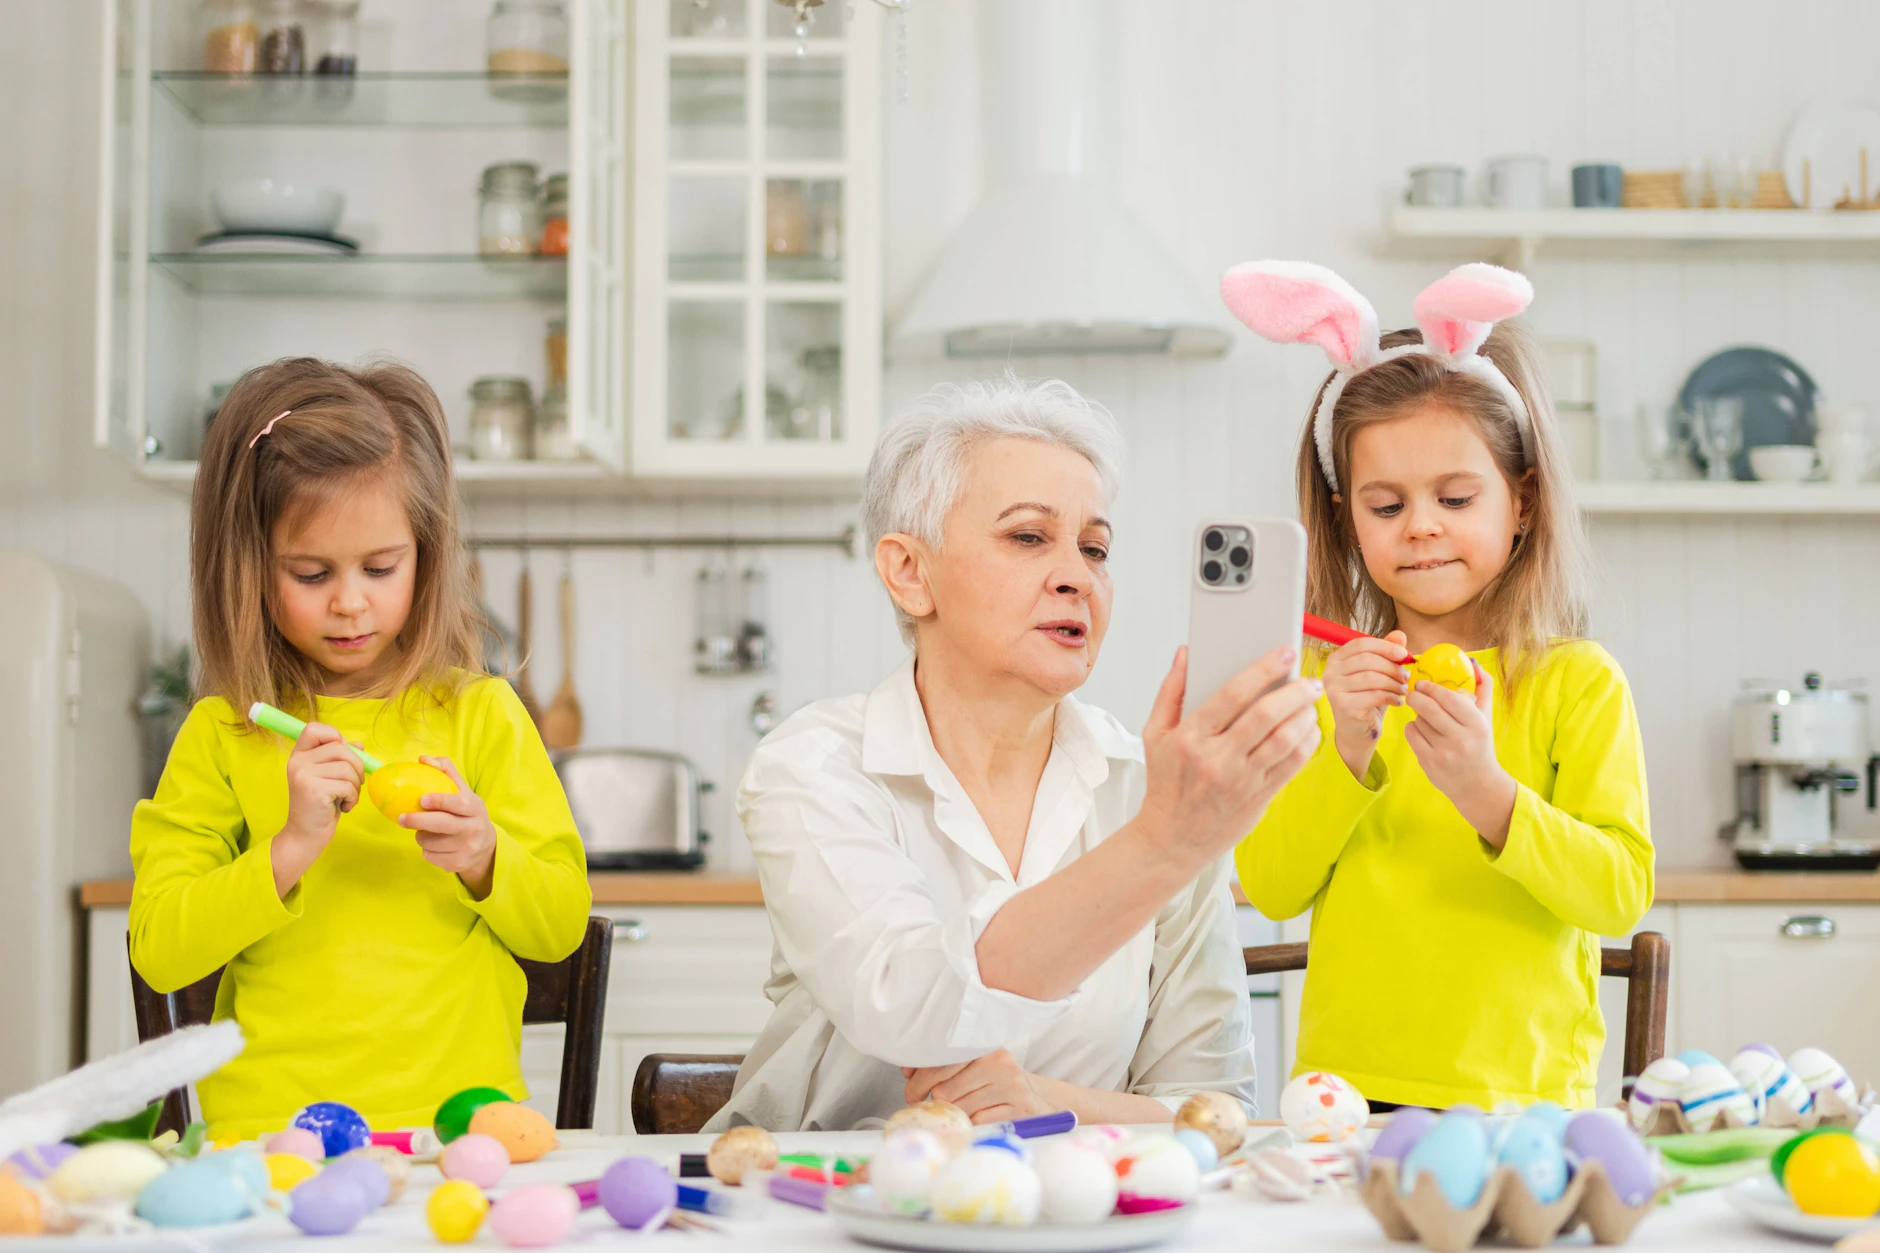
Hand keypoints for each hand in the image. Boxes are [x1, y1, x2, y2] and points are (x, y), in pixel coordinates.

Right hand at [272, 721, 362, 895]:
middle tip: (351, 786)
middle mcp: (298, 762)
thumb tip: (360, 744)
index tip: (341, 757)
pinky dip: (353, 798)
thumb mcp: (330, 777)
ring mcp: (304, 775)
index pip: (315, 728)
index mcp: (299, 755)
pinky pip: (348, 785)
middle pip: (341, 748)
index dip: (334, 736)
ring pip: (348, 767)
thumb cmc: (321, 805)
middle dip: (356, 767)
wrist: (305, 836)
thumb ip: (341, 758)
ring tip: (345, 798)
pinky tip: (343, 807)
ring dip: (355, 786)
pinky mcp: (313, 789)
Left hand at [399, 757, 499, 897]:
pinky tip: (434, 845)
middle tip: (401, 818)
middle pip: (442, 825)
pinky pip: (430, 857)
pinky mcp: (458, 864)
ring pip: (431, 843)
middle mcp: (474, 829)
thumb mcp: (464, 792)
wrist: (486, 847)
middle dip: (418, 821)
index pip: (458, 804)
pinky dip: (426, 851)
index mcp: (475, 808)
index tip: (421, 799)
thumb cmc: (467, 813)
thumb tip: (423, 759)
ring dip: (421, 837)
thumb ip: (446, 771)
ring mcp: (467, 848)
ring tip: (425, 832)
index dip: (439, 801)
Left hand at [902, 1049, 1053, 1123]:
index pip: (942, 1061)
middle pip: (947, 1088)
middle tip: (927, 1103)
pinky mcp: (1020, 1108)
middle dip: (932, 1099)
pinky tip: (976, 1118)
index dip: (920, 1079)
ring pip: (961, 1108)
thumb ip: (943, 1064)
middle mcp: (999, 1062)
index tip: (911, 1090)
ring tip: (958, 1110)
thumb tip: (908, 1070)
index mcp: (984, 1045)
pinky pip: (979, 1122)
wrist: (1036, 1098)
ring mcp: (1011, 1086)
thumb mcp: (973, 1066)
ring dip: (954, 1114)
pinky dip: (972, 1123)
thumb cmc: (995, 1081)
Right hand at [1132, 646, 1323, 869]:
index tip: (1284, 653)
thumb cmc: (1166, 783)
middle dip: (1296, 691)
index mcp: (1190, 737)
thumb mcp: (1154, 734)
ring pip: (1285, 739)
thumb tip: (1185, 653)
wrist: (1172, 838)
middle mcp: (1216, 758)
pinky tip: (1309, 729)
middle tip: (1310, 680)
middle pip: (1266, 715)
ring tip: (1312, 702)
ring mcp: (1240, 780)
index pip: (1232, 694)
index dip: (1263, 670)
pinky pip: (1292, 765)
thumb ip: (1171, 691)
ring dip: (1306, 715)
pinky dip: (1307, 742)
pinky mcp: (1259, 798)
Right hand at [1322, 630, 1410, 780]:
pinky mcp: (1343, 705)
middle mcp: (1330, 672)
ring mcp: (1334, 689)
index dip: (1385, 646)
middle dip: (1392, 667)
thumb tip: (1400, 635)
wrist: (1357, 732)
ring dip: (1394, 683)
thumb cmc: (1366, 701)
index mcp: (1336, 659)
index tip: (1404, 654)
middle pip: (1367, 660)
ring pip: (1372, 678)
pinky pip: (1374, 695)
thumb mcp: (1378, 674)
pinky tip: (1398, 702)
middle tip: (1407, 676)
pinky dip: (1391, 697)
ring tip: (1403, 690)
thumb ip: (1386, 654)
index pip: (1361, 644)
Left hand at [1404, 659, 1517, 846]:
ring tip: (1427, 719)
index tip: (1423, 682)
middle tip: (1414, 692)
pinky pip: (1411, 733)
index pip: (1449, 698)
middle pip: (1428, 708)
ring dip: (1418, 715)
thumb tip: (1473, 661)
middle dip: (1417, 696)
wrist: (1477, 784)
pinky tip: (1422, 731)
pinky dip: (1413, 728)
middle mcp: (1461, 739)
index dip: (1432, 687)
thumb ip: (1483, 687)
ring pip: (1418, 720)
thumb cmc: (1480, 743)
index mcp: (1477, 725)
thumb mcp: (1485, 717)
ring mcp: (1444, 752)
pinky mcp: (1429, 762)